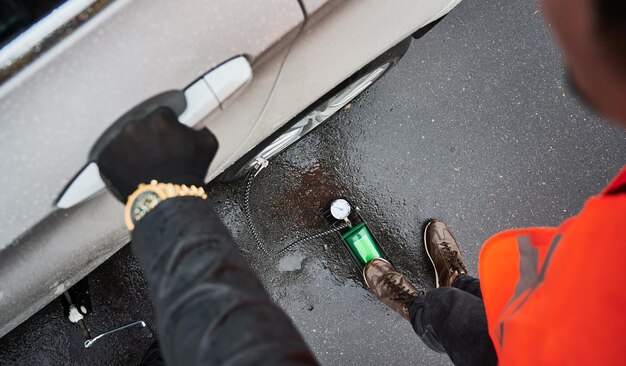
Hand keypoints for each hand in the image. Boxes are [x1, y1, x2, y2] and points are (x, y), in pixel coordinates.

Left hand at [95, 107, 217, 202]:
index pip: (162, 114)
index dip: (168, 128)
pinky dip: (121, 161)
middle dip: (151, 136)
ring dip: (135, 147)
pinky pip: (113, 155)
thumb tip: (195, 122)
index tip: (169, 137)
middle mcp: (135, 127)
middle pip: (142, 125)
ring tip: (148, 164)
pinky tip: (135, 170)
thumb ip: (198, 126)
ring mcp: (117, 143)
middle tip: (160, 153)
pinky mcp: (105, 158)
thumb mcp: (207, 145)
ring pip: (127, 139)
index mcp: (159, 119)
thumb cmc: (185, 177)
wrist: (168, 201)